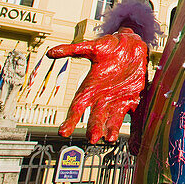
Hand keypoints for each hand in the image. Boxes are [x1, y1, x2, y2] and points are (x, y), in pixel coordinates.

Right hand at [46, 28, 148, 142]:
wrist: (131, 45)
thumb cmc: (110, 46)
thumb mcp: (92, 46)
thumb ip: (74, 49)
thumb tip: (51, 52)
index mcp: (90, 88)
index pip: (77, 107)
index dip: (70, 119)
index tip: (63, 132)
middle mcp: (102, 98)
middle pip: (95, 116)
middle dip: (94, 126)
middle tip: (92, 137)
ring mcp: (117, 100)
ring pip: (112, 118)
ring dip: (111, 128)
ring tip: (110, 138)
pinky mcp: (132, 99)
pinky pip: (132, 114)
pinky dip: (133, 126)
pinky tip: (133, 139)